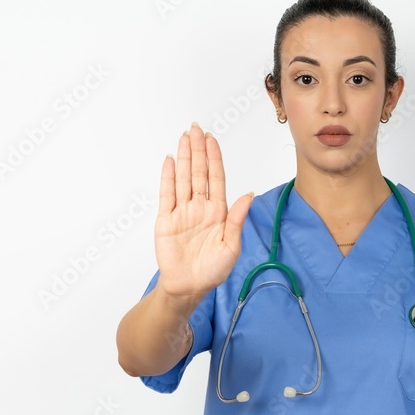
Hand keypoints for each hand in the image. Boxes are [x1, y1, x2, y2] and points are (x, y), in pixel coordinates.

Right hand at [154, 122, 253, 299]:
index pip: (216, 179)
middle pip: (199, 173)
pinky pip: (167, 194)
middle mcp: (200, 208)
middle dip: (198, 150)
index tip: (212, 140)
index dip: (214, 158)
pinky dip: (168, 176)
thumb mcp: (231, 246)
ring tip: (184, 137)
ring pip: (184, 178)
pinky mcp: (166, 219)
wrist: (188, 287)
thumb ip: (237, 219)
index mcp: (218, 212)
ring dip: (184, 158)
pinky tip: (171, 160)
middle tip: (196, 128)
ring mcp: (182, 212)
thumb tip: (249, 194)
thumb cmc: (212, 270)